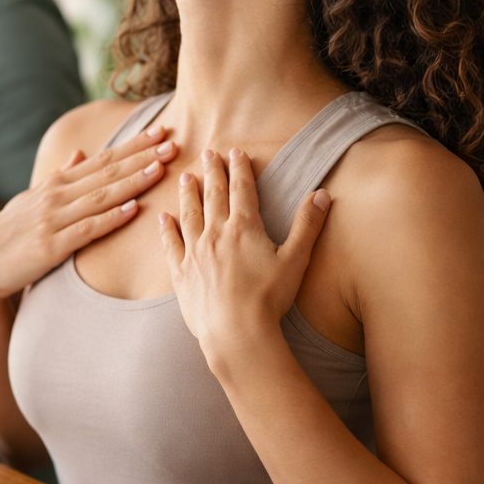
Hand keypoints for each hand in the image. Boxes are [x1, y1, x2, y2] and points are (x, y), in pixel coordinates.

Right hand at [0, 125, 177, 303]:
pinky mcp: (50, 246)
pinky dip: (110, 218)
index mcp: (57, 184)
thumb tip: (81, 153)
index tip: (160, 130)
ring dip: (132, 181)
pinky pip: (86, 230)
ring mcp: (54, 220)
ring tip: (159, 168)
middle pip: (106, 172)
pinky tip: (131, 209)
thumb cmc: (10, 232)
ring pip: (100, 196)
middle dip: (141, 156)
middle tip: (173, 142)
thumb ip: (60, 177)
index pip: (102, 159)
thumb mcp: (32, 199)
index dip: (133, 145)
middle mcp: (57, 196)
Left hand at [159, 148, 330, 370]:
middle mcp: (215, 233)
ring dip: (187, 194)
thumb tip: (321, 194)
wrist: (236, 331)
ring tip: (185, 178)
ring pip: (189, 214)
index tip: (236, 152)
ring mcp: (195, 252)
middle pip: (213, 195)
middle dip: (212, 172)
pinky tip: (162, 218)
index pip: (241, 189)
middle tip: (207, 153)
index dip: (239, 169)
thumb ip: (307, 224)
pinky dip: (166, 229)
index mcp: (244, 227)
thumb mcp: (295, 259)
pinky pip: (171, 245)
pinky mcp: (181, 273)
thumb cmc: (269, 298)